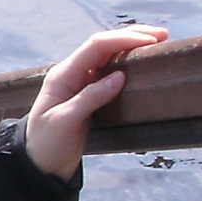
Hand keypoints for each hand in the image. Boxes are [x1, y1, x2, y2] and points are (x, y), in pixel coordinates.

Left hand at [21, 25, 168, 180]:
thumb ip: (91, 97)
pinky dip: (127, 65)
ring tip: (157, 44)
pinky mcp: (89, 96)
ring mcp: (81, 84)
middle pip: (104, 45)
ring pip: (109, 56)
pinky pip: (110, 73)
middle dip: (132, 36)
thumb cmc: (47, 144)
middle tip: (162, 35)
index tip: (151, 40)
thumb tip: (120, 76)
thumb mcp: (66, 121)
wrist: (38, 165)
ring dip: (131, 47)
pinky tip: (141, 65)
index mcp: (64, 75)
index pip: (96, 46)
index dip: (124, 39)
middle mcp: (72, 74)